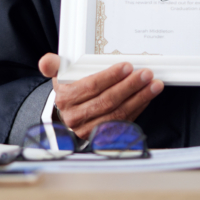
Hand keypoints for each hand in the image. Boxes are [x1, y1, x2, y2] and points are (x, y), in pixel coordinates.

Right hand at [38, 53, 163, 138]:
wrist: (69, 117)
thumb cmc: (69, 91)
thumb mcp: (60, 76)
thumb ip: (53, 65)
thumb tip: (45, 61)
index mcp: (65, 99)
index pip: (91, 87)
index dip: (111, 77)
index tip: (128, 66)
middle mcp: (76, 118)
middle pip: (107, 101)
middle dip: (130, 86)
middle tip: (146, 74)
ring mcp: (90, 131)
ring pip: (118, 114)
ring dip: (139, 98)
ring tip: (153, 85)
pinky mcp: (103, 138)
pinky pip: (124, 124)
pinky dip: (138, 109)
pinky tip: (147, 98)